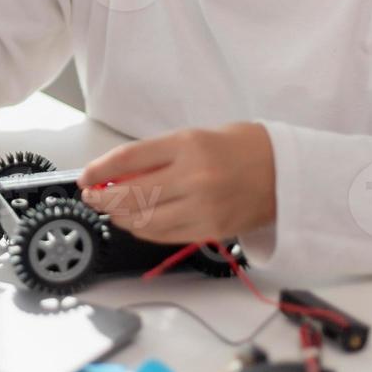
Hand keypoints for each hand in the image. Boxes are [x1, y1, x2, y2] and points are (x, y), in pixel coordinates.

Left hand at [78, 123, 275, 242]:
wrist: (285, 171)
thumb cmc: (239, 147)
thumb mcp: (194, 137)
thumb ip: (156, 156)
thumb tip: (115, 175)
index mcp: (188, 144)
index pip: (128, 159)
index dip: (99, 170)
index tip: (85, 176)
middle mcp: (194, 177)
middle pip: (131, 194)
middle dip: (103, 198)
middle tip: (92, 196)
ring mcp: (203, 207)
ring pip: (143, 220)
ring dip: (119, 217)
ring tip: (111, 210)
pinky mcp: (210, 230)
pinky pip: (163, 235)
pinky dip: (142, 229)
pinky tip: (135, 221)